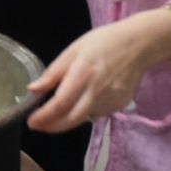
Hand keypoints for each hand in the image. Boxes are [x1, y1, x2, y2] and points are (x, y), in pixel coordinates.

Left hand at [26, 8, 170, 132]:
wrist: (138, 44)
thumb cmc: (102, 43)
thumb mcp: (73, 51)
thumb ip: (53, 73)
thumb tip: (33, 90)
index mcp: (82, 74)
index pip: (60, 103)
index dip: (44, 117)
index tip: (31, 122)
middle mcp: (97, 91)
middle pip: (72, 119)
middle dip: (52, 127)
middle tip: (39, 126)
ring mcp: (111, 101)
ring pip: (84, 118)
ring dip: (67, 120)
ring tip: (56, 114)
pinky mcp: (120, 105)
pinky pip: (97, 114)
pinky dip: (84, 113)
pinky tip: (79, 104)